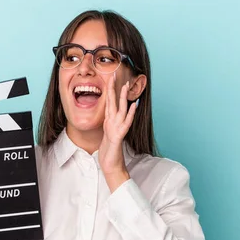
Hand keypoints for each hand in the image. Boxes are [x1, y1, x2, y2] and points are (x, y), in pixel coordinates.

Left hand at [99, 74, 136, 191]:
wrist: (111, 166)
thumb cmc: (108, 152)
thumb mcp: (105, 134)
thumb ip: (108, 125)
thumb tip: (108, 116)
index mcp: (111, 122)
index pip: (111, 103)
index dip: (110, 91)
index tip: (110, 78)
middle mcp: (116, 123)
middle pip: (117, 102)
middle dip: (116, 89)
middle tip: (117, 74)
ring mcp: (118, 129)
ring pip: (122, 110)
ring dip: (124, 98)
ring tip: (126, 85)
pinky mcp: (118, 136)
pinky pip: (125, 123)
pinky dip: (130, 114)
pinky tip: (134, 106)